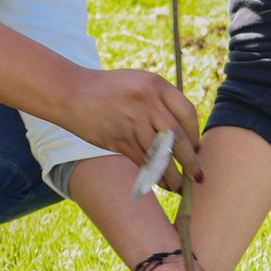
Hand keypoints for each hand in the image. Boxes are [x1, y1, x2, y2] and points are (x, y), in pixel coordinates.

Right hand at [60, 68, 201, 189]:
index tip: (197, 148)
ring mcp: (133, 121)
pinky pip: (143, 162)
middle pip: (178, 138)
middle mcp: (148, 103)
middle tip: (197, 175)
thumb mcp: (139, 83)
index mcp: (156, 85)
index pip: (188, 113)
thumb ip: (161, 101)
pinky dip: (154, 176)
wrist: (73, 93)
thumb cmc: (109, 89)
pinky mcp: (119, 139)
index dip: (195, 135)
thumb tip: (184, 132)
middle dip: (191, 161)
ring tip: (180, 187)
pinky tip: (161, 183)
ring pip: (161, 155)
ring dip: (173, 176)